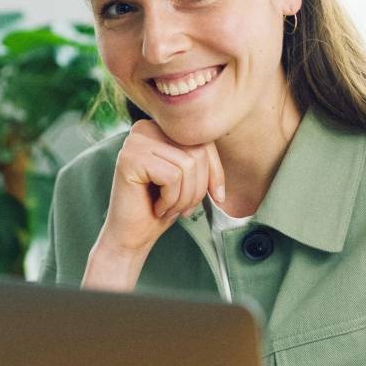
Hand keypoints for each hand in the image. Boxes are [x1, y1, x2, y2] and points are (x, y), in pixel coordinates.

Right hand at [94, 119, 224, 255]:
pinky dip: (171, 200)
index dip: (215, 171)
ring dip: (184, 197)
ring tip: (169, 209)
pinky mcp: (130, 158)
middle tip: (184, 209)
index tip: (218, 197)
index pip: (202, 140)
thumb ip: (202, 157)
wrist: (131, 237)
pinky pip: (172, 176)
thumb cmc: (161, 207)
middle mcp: (145, 127)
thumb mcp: (189, 178)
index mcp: (159, 128)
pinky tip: (156, 208)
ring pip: (187, 165)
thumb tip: (235, 144)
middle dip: (198, 188)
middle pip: (197, 151)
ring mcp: (135, 141)